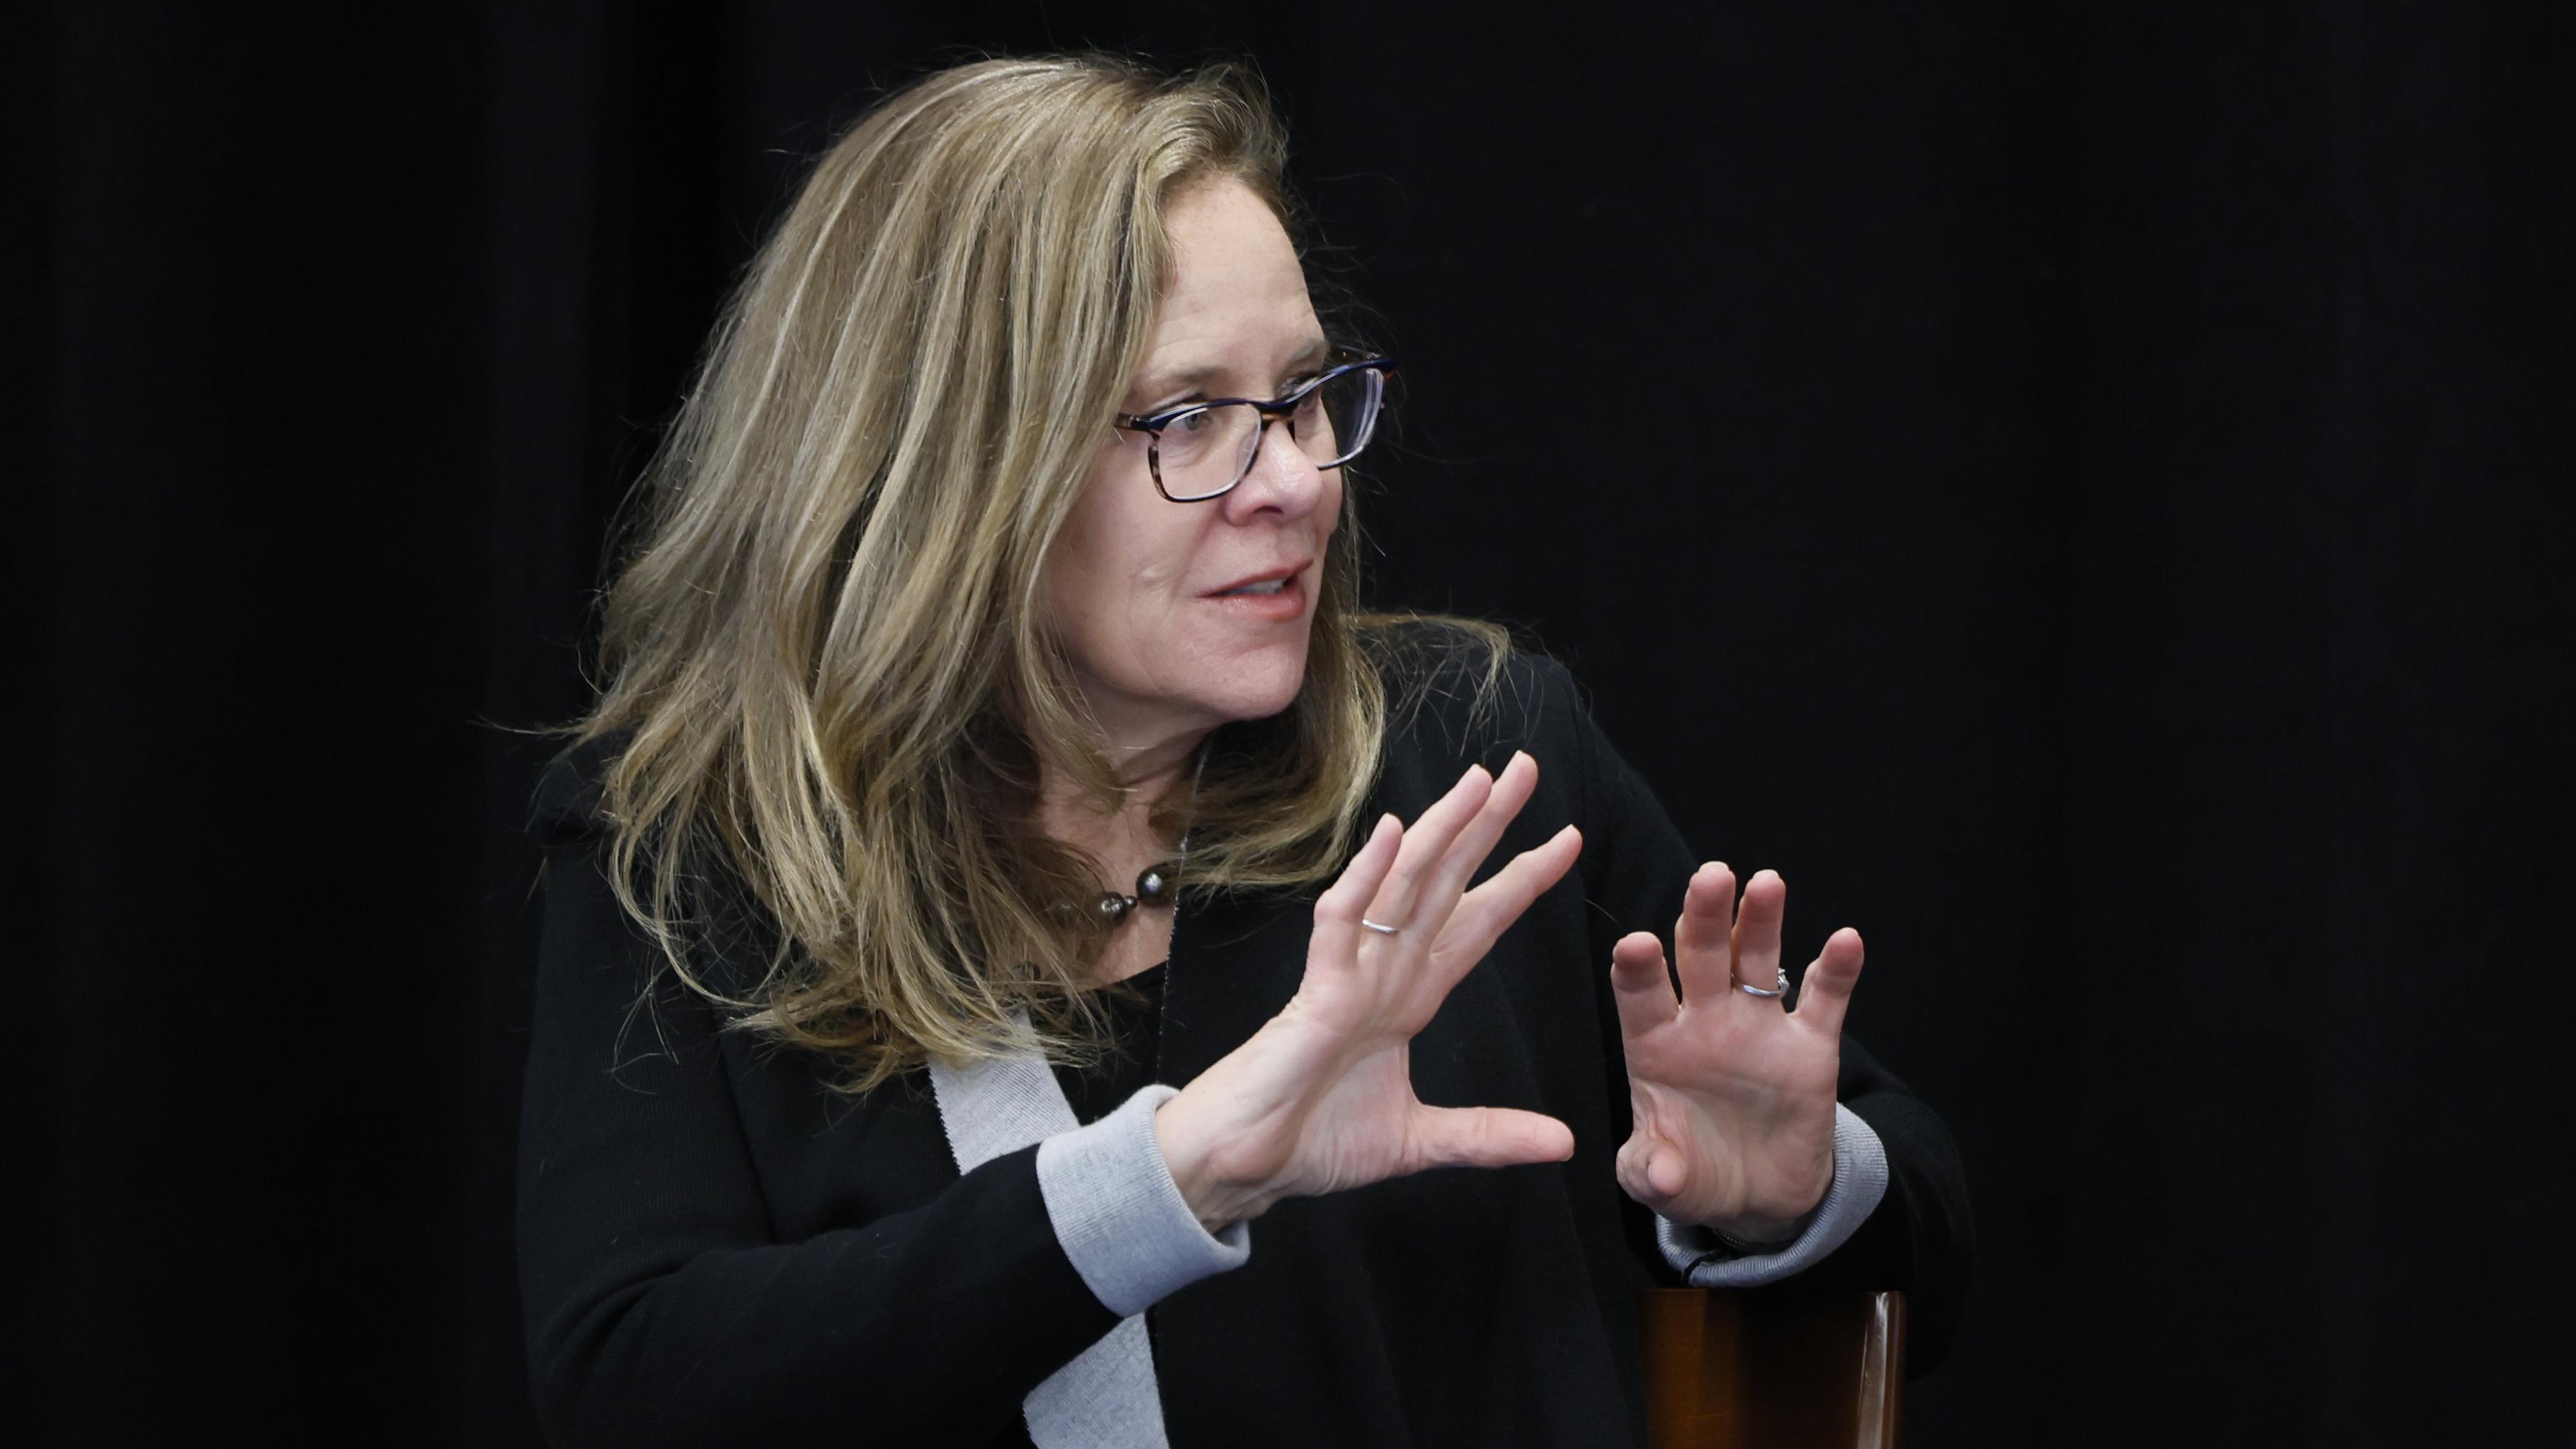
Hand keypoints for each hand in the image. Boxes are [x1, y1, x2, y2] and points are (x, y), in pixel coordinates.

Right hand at [1154, 752, 1583, 1228]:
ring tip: (1481, 782)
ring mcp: (1351, 976)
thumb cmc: (1311, 1142)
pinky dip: (1365, 878)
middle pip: (1448, 884)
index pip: (1478, 924)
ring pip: (1402, 886)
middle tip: (1527, 767)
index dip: (1521, 881)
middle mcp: (1386, 972)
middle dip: (1489, 827)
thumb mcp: (1421, 1143)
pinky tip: (1392, 834)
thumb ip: (1488, 1136)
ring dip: (1441, 831)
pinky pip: (1341, 923)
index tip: (1568, 839)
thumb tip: (1564, 1144)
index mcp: (1411, 997)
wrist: (1242, 1168)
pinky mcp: (1316, 994)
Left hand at [1608, 864, 1863, 1241]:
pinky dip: (1836, 971)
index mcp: (1655, 1043)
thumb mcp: (1663, 1182)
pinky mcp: (1810, 1045)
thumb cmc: (1693, 1175)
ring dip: (1761, 920)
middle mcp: (1704, 1021)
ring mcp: (1758, 1027)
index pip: (1641, 994)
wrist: (1758, 1195)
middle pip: (1699, 956)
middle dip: (1702, 916)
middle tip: (1710, 876)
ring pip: (1757, 959)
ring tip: (1767, 883)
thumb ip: (1652, 1172)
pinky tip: (1845, 941)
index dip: (1639, 969)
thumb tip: (1662, 1174)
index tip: (1637, 944)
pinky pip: (1824, 1000)